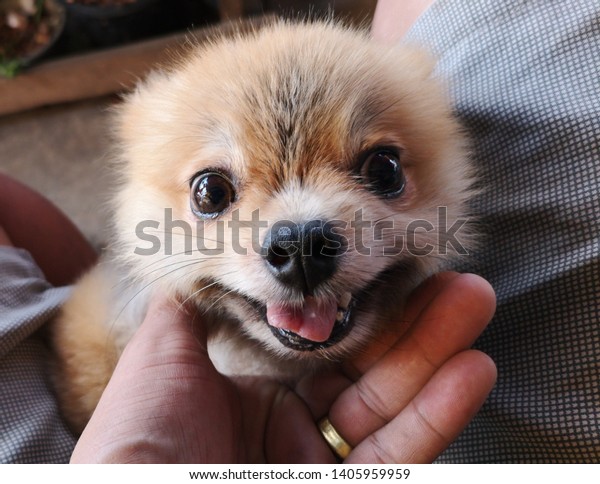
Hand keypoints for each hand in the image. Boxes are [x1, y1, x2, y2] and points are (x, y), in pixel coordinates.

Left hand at [70, 272, 495, 462]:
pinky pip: (399, 457)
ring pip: (392, 409)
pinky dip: (439, 417)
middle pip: (368, 373)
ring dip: (438, 358)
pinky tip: (472, 370)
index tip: (396, 266)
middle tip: (459, 280)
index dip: (364, 310)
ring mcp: (317, 465)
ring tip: (475, 302)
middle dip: (416, 326)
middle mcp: (290, 430)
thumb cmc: (137, 439)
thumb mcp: (162, 356)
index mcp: (254, 395)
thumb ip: (193, 308)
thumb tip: (205, 257)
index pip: (324, 347)